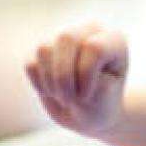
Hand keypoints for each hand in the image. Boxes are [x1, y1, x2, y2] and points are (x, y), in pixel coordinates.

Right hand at [25, 22, 128, 136]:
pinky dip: (39, 84)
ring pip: (44, 49)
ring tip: (64, 98)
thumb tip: (73, 70)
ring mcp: (66, 37)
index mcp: (114, 40)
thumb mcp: (104, 103)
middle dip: (63, 76)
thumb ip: (92, 83)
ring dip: (51, 82)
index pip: (94, 47)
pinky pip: (30, 63)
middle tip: (69, 100)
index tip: (88, 96)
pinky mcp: (44, 50)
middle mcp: (90, 30)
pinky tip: (53, 92)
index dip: (85, 75)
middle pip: (66, 38)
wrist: (88, 115)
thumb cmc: (101, 108)